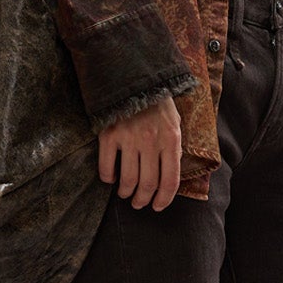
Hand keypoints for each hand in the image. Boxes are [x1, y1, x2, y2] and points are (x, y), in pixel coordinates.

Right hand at [98, 94, 183, 209]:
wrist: (133, 77)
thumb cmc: (157, 102)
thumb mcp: (174, 123)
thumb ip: (173, 148)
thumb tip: (170, 173)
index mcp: (171, 140)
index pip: (170, 180)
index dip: (164, 199)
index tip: (157, 206)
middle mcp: (151, 142)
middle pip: (148, 185)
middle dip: (143, 200)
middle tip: (138, 203)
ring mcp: (129, 139)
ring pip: (128, 180)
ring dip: (126, 192)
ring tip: (124, 193)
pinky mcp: (109, 135)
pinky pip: (107, 167)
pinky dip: (108, 178)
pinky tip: (110, 178)